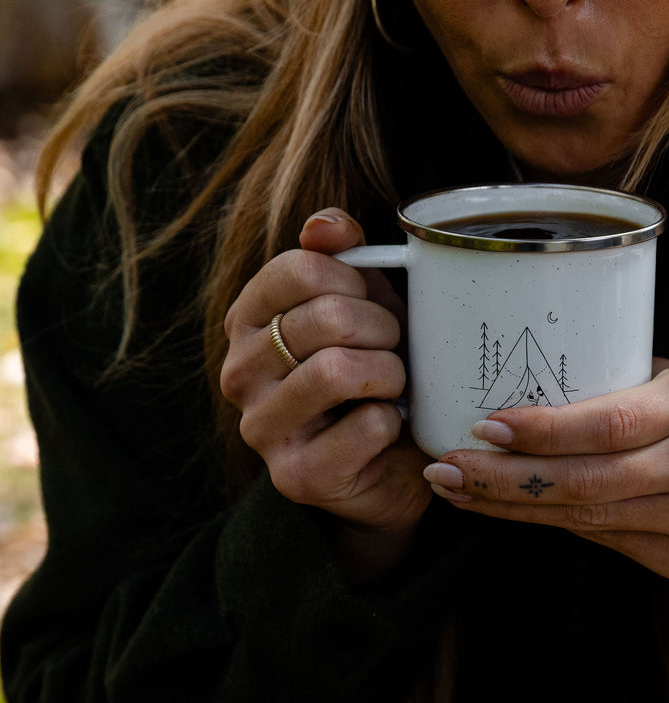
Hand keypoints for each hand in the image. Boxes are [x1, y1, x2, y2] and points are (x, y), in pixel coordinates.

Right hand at [220, 208, 430, 578]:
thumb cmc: (370, 379)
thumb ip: (339, 258)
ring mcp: (261, 428)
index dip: (355, 279)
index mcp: (247, 321)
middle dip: (383, 329)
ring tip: (393, 386)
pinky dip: (394, 423)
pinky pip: (366, 426)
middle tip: (394, 350)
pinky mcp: (296, 476)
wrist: (384, 470)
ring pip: (339, 372)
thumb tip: (328, 226)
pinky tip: (387, 430)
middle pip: (327, 318)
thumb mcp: (358, 308)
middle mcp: (240, 373)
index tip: (370, 302)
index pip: (299, 267)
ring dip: (390, 374)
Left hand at [421, 363, 668, 598]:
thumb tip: (541, 386)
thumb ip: (632, 392)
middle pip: (584, 479)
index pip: (609, 422)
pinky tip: (510, 512)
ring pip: (586, 517)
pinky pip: (607, 542)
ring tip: (458, 492)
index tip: (485, 426)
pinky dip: (553, 526)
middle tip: (444, 467)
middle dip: (504, 478)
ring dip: (513, 507)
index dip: (543, 430)